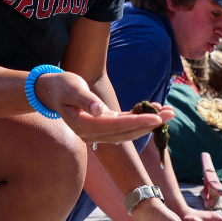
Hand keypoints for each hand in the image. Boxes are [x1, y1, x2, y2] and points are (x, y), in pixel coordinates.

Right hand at [36, 72, 173, 144]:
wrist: (50, 91)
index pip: (116, 127)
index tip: (156, 117)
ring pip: (128, 131)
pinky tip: (154, 110)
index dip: (138, 122)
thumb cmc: (61, 86)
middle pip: (127, 132)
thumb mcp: (71, 88)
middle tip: (171, 113)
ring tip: (169, 112)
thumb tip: (100, 110)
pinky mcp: (103, 125)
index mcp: (84, 127)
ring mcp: (98, 132)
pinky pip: (124, 125)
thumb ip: (85, 100)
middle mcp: (92, 134)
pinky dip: (140, 118)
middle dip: (150, 124)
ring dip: (149, 123)